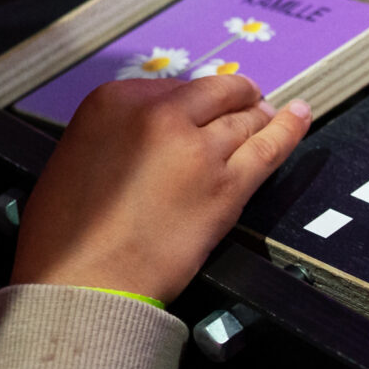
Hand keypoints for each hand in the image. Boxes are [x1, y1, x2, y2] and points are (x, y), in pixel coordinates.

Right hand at [13, 73, 311, 301]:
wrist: (82, 280)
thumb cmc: (66, 232)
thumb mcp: (77, 155)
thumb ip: (119, 133)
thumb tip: (153, 132)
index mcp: (115, 101)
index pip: (174, 88)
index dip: (192, 102)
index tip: (199, 112)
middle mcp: (161, 115)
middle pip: (215, 94)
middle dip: (234, 99)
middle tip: (246, 105)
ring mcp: (199, 148)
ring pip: (244, 120)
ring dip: (258, 118)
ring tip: (269, 117)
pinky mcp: (227, 185)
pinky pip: (270, 148)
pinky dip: (290, 129)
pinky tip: (301, 116)